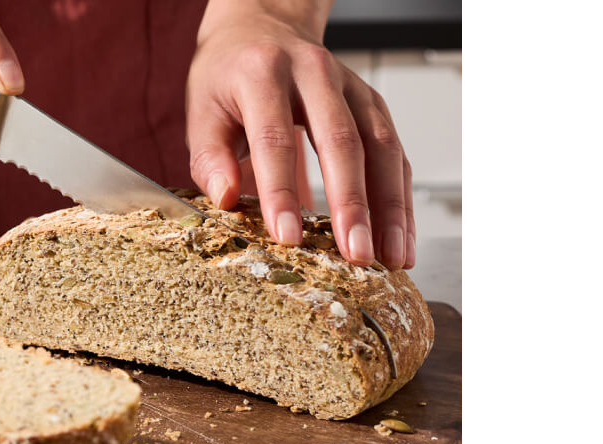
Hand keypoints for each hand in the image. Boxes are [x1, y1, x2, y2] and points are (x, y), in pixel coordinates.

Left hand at [186, 1, 413, 268]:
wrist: (262, 26)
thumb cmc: (228, 75)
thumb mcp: (201, 109)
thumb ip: (209, 156)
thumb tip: (226, 199)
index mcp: (263, 72)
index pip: (275, 137)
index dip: (281, 191)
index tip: (288, 237)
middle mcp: (314, 72)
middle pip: (341, 141)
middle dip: (351, 204)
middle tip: (355, 254)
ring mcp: (351, 86)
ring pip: (381, 147)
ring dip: (390, 207)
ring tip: (390, 257)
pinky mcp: (373, 103)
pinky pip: (394, 153)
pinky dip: (401, 199)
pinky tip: (400, 238)